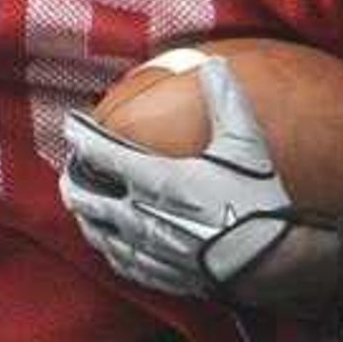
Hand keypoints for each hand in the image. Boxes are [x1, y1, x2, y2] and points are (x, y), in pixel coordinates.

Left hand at [60, 58, 311, 304]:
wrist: (273, 263)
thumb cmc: (259, 204)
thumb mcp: (246, 146)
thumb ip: (227, 103)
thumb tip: (216, 66)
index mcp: (159, 180)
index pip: (103, 154)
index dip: (82, 137)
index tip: (72, 126)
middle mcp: (144, 216)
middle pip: (88, 200)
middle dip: (73, 183)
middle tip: (69, 173)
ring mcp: (150, 249)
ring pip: (99, 234)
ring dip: (87, 219)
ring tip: (83, 210)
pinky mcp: (162, 275)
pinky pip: (123, 263)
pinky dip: (111, 251)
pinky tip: (112, 247)